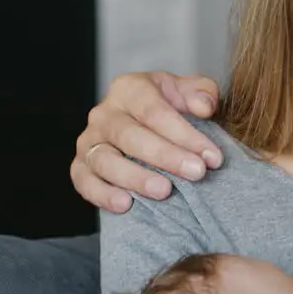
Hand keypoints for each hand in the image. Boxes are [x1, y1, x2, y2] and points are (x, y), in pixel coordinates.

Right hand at [71, 71, 224, 211]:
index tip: (212, 156)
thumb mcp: (191, 92)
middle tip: (196, 173)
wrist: (148, 128)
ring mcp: (89, 141)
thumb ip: (203, 92)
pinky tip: (125, 205)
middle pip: (130, 135)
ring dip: (135, 177)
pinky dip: (101, 194)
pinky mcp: (80, 167)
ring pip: (105, 159)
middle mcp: (104, 113)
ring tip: (164, 191)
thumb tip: (204, 107)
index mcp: (130, 89)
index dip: (184, 134)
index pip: (155, 110)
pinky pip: (84, 181)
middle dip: (166, 156)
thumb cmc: (173, 109)